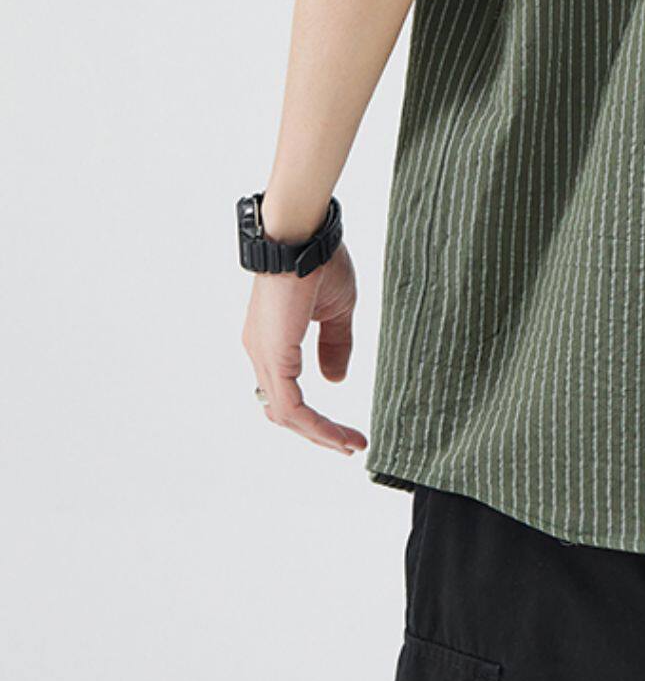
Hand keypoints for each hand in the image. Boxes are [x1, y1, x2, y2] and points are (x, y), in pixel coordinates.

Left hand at [241, 243, 365, 455]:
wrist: (304, 234)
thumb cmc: (319, 260)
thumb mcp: (335, 312)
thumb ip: (335, 346)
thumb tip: (335, 380)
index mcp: (271, 340)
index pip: (286, 392)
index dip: (313, 416)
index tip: (345, 430)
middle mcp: (260, 352)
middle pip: (282, 411)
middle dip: (317, 433)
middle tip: (348, 446)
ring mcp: (263, 355)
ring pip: (286, 414)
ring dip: (319, 435)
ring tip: (349, 445)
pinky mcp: (274, 354)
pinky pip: (292, 405)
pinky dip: (315, 425)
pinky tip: (338, 434)